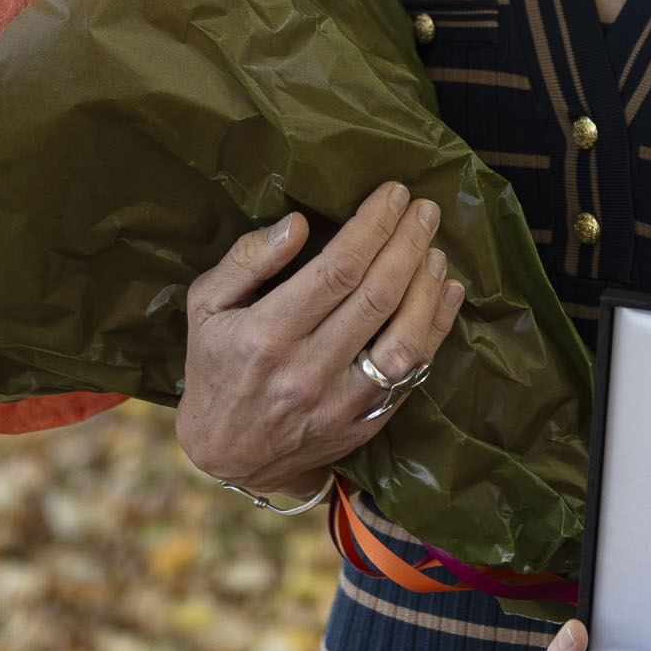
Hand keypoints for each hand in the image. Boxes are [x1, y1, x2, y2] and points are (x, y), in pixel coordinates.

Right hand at [176, 182, 465, 497]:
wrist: (229, 456)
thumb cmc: (215, 366)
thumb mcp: (205, 306)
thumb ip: (246, 260)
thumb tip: (296, 224)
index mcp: (265, 336)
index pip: (335, 271)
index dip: (372, 228)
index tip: (392, 194)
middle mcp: (307, 371)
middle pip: (376, 298)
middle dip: (407, 244)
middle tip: (425, 209)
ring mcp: (340, 403)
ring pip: (403, 340)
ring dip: (427, 288)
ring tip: (435, 248)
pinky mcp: (364, 422)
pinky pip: (413, 374)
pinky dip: (436, 329)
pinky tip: (445, 292)